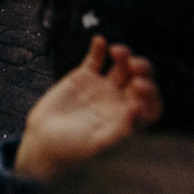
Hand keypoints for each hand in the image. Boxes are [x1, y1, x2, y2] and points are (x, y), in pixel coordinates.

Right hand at [13, 36, 161, 182]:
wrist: (43, 145)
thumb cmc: (73, 152)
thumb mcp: (98, 145)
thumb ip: (120, 130)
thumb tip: (139, 110)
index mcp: (129, 120)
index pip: (151, 103)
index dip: (151, 93)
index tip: (139, 86)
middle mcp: (119, 102)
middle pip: (140, 78)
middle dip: (141, 68)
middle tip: (133, 65)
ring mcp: (102, 87)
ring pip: (121, 65)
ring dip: (123, 55)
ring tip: (116, 51)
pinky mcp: (83, 77)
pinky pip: (95, 58)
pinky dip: (98, 48)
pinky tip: (99, 41)